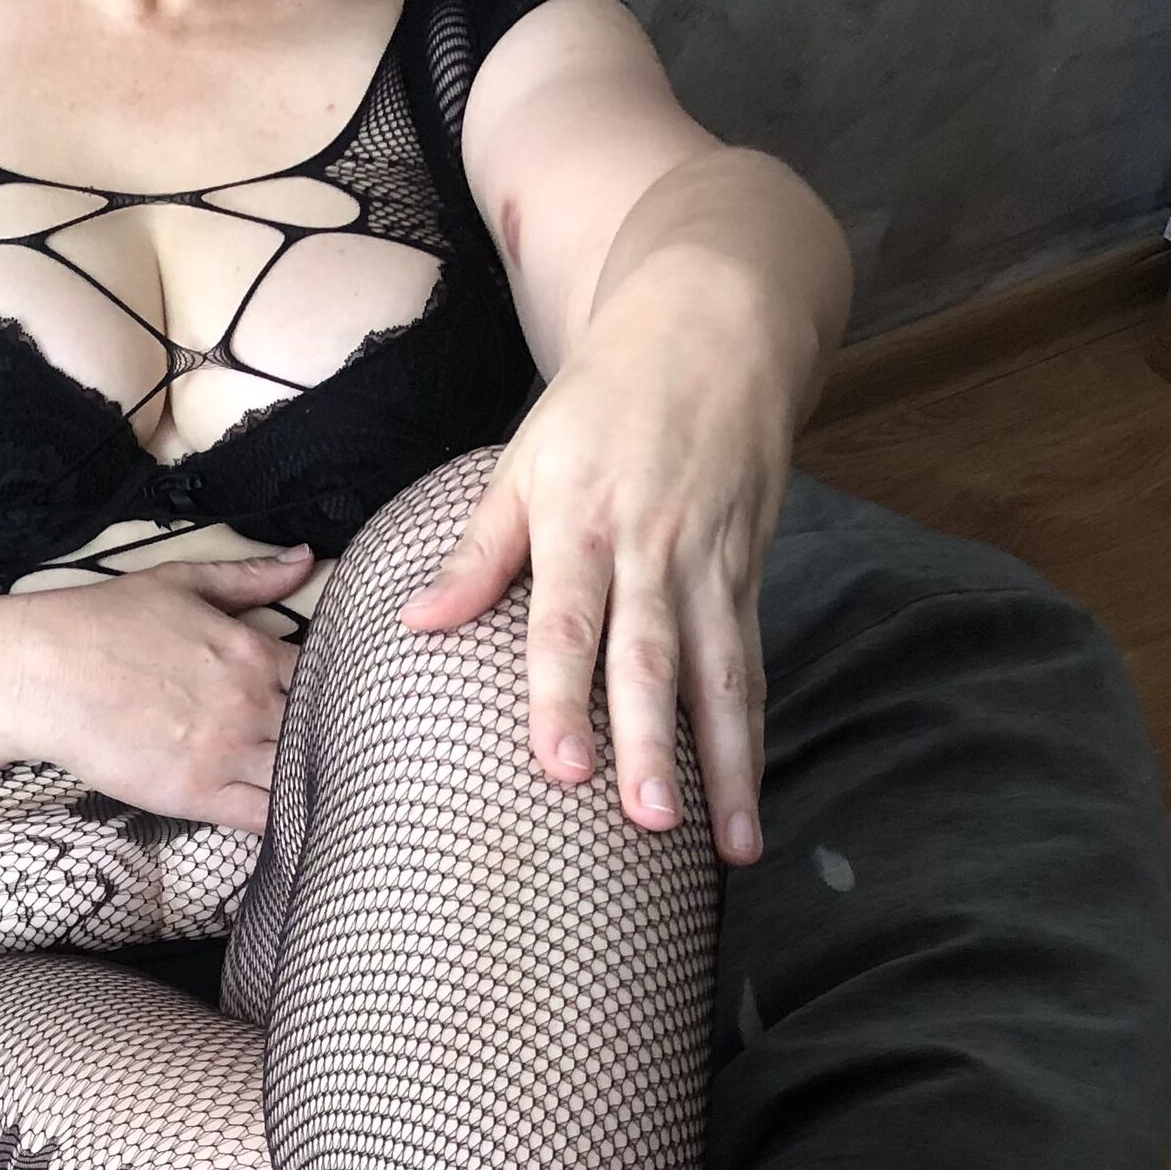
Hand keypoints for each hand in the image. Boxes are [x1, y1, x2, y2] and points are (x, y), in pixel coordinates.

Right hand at [2, 546, 314, 836]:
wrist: (42, 673)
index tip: (338, 705)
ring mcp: (226, 752)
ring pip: (301, 777)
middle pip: (325, 732)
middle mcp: (251, 703)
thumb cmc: (103, 623)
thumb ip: (249, 578)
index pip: (329, 679)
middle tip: (340, 754)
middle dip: (335, 742)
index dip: (340, 695)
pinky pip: (264, 819)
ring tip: (325, 792)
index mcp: (254, 651)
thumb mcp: (181, 582)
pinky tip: (297, 822)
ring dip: (315, 783)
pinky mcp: (196, 794)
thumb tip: (306, 558)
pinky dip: (288, 822)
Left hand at [394, 298, 799, 867]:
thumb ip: (478, 552)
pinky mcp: (752, 573)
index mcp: (583, 523)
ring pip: (724, 677)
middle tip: (650, 823)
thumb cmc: (602, 401)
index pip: (570, 625)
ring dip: (729, 766)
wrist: (719, 324)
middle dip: (655, 748)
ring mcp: (713, 565)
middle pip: (654, 663)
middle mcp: (656, 551)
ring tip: (734, 845)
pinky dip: (754, 734)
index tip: (561, 767)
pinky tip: (749, 799)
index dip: (564, 697)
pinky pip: (752, 665)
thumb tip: (416, 621)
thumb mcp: (523, 458)